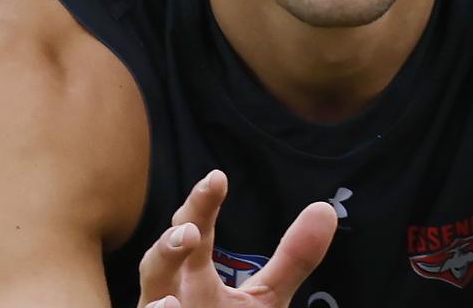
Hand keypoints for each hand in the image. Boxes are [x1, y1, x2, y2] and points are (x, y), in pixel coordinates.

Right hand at [137, 169, 337, 307]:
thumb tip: (324, 210)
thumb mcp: (267, 295)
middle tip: (190, 229)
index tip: (218, 177)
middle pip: (160, 263)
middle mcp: (171, 295)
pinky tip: (169, 304)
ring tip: (181, 252)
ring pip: (148, 300)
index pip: (193, 232)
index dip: (201, 205)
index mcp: (192, 276)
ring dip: (161, 274)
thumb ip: (292, 258)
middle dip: (170, 243)